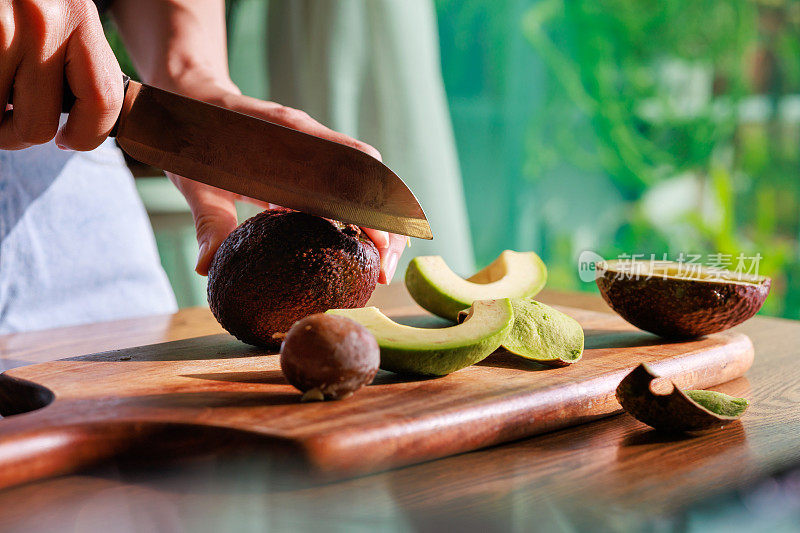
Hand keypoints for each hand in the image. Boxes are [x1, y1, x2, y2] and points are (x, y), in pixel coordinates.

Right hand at [0, 0, 122, 149]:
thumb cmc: (25, 0)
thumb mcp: (62, 16)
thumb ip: (77, 61)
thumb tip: (79, 126)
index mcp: (80, 17)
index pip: (104, 101)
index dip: (88, 135)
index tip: (68, 139)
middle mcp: (41, 22)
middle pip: (38, 125)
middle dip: (20, 133)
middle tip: (10, 116)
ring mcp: (0, 27)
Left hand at [167, 89, 406, 283]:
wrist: (192, 98)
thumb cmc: (193, 136)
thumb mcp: (196, 180)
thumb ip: (209, 220)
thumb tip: (206, 266)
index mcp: (292, 136)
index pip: (354, 171)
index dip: (373, 210)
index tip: (378, 251)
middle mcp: (313, 139)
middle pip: (373, 180)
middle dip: (389, 226)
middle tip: (382, 273)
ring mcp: (316, 148)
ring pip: (366, 184)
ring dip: (378, 224)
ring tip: (374, 267)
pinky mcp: (311, 160)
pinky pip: (345, 188)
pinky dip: (356, 218)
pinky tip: (349, 249)